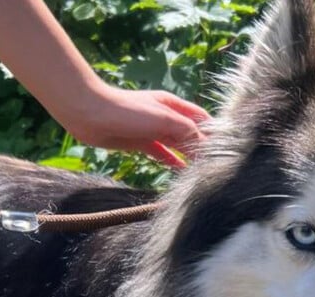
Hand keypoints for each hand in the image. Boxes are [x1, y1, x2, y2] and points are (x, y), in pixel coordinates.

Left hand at [61, 83, 209, 168]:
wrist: (89, 114)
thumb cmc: (127, 111)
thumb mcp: (163, 119)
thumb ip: (186, 130)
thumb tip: (204, 144)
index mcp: (174, 105)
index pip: (202, 120)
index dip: (214, 134)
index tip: (225, 151)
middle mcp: (166, 116)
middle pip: (191, 133)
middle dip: (202, 148)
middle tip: (216, 167)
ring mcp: (153, 130)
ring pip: (177, 145)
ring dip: (188, 157)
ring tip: (201, 172)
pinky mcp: (141, 142)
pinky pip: (162, 153)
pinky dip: (172, 162)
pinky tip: (181, 172)